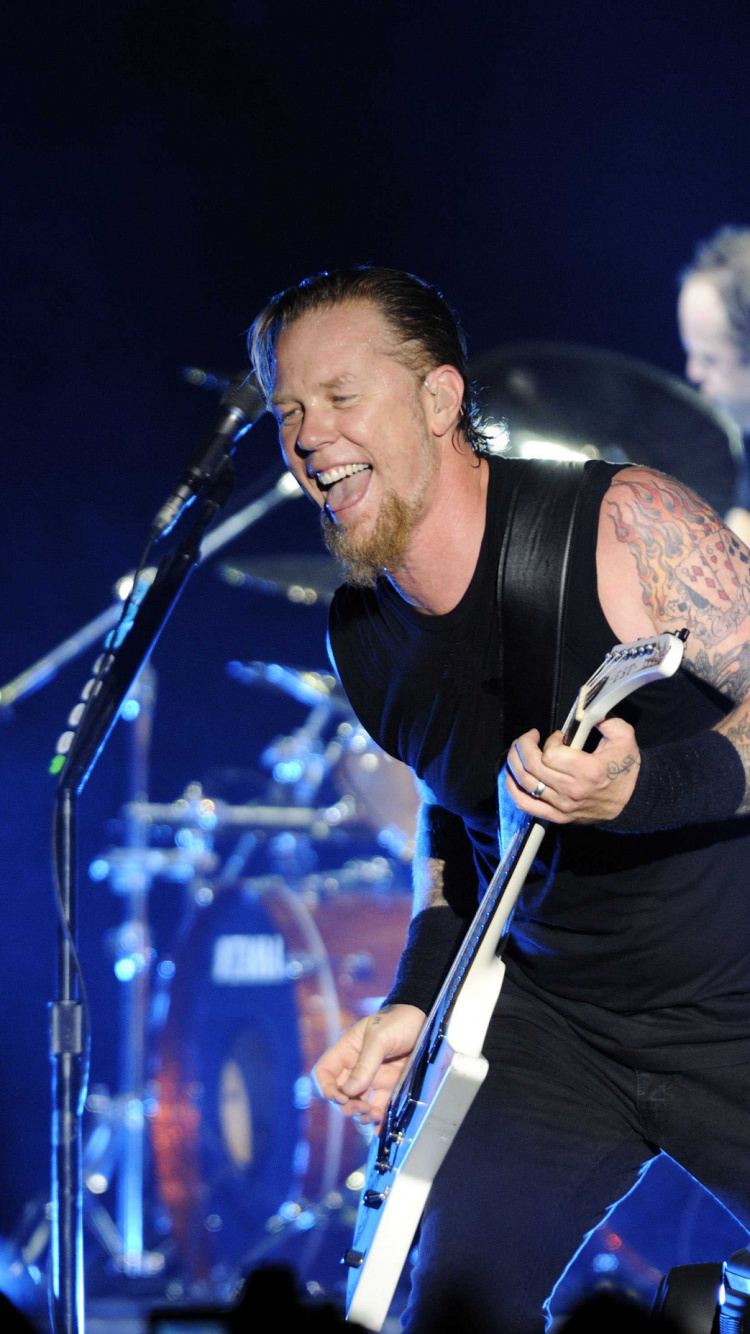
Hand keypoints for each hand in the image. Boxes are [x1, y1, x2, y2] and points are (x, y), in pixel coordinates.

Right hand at [312, 1003, 425, 1126]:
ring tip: (375, 1115)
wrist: (426, 1019)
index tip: (342, 1097)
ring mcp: (373, 1078)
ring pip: (358, 1104)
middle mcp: (356, 1067)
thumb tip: (350, 1091)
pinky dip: (378, 1120)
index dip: (327, 1088)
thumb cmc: (399, 1020)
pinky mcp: (390, 1086)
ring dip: (362, 1115)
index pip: (324, 1073)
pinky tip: (380, 1127)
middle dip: (347, 1106)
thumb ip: (365, 1063)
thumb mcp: (380, 1037)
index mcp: (347, 1051)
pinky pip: (379, 1107)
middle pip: (340, 1094)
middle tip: (363, 1108)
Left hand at [505, 716, 640, 823]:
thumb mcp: (624, 738)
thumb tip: (586, 711)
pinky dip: (513, 789)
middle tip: (529, 737)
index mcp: (587, 771)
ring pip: (525, 783)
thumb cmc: (625, 768)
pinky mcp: (556, 816)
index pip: (551, 754)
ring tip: (518, 750)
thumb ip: (606, 720)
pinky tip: (512, 775)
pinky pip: (525, 804)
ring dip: (514, 763)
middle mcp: (571, 791)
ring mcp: (562, 806)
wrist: (631, 802)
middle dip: (524, 746)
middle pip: (533, 767)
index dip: (549, 741)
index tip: (557, 737)